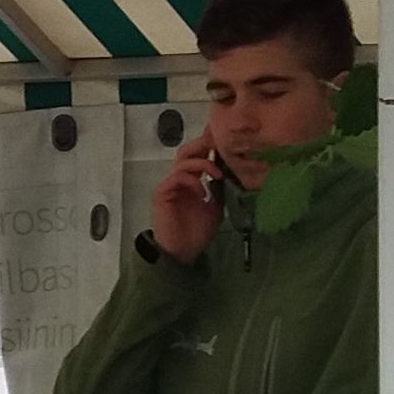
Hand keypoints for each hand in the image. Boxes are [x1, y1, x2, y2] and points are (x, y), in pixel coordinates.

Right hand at [148, 132, 222, 261]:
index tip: (226, 141)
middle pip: (188, 150)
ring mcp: (170, 184)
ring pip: (183, 160)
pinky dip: (192, 180)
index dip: (210, 145)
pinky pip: (177, 177)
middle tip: (220, 146)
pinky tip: (203, 191)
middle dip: (204, 145)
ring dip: (202, 163)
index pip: (198, 154)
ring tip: (217, 173)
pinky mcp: (162, 193)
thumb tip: (230, 168)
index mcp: (191, 179)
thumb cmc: (197, 231)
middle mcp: (179, 178)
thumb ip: (219, 186)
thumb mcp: (217, 204)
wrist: (182, 252)